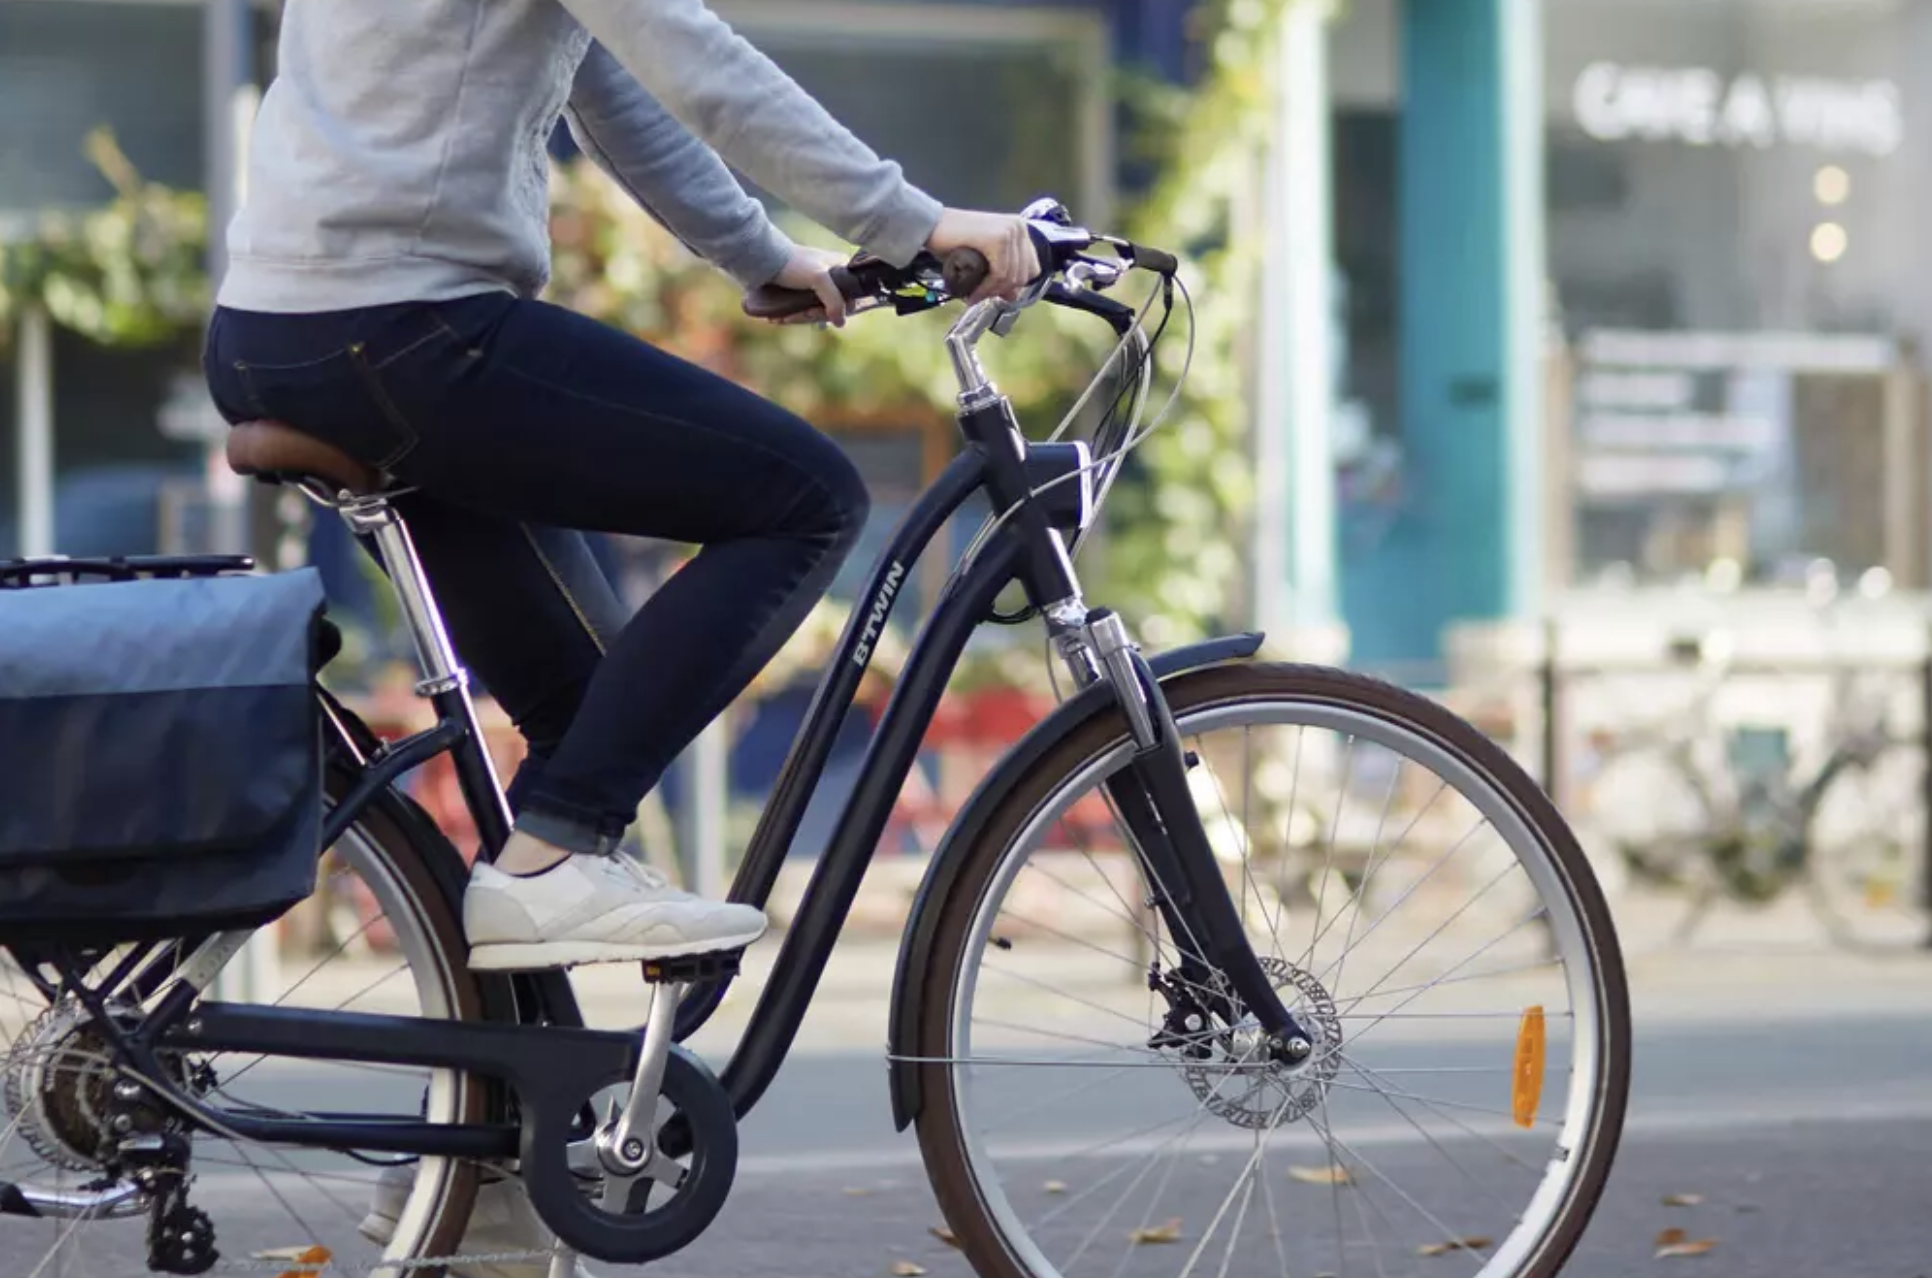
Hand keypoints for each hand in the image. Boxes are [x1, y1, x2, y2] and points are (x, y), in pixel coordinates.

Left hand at [758, 245, 852, 326]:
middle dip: (810, 316)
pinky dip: (794, 314)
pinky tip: (780, 317)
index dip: (835, 311)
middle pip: (830, 307)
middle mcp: (832, 276)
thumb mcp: (819, 279)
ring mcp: (817, 283)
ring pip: (816, 309)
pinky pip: (804, 307)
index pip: (849, 298)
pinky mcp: (802, 289)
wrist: (763, 257)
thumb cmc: (794, 264)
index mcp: (842, 268)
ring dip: (799, 317)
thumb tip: (840, 322)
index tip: (817, 314)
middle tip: (792, 317)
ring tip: (782, 319)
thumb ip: (835, 301)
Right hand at [925, 208, 1040, 302]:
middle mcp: (1018, 227)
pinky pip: (999, 274)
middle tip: (983, 296)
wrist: (931, 225)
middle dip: (1003, 291)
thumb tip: (1013, 295)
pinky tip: (974, 293)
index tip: (999, 294)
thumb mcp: (985, 256)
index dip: (1016, 286)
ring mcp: (1010, 231)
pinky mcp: (998, 239)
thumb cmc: (953, 239)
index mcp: (1019, 228)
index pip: (1031, 268)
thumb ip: (1002, 271)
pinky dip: (987, 288)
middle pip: (1023, 274)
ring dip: (992, 291)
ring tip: (975, 296)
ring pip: (1011, 276)